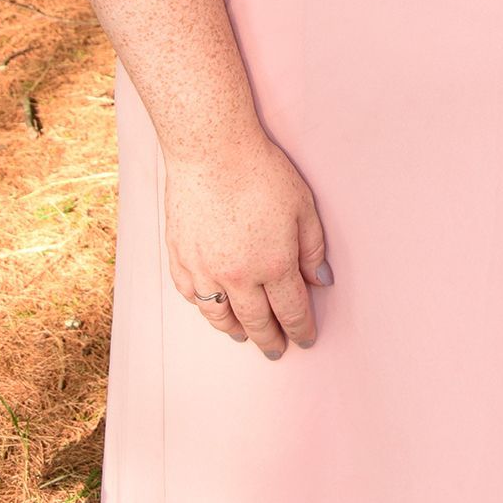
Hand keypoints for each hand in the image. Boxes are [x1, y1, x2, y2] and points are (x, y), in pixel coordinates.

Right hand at [164, 128, 330, 358]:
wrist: (212, 152)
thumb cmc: (261, 172)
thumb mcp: (303, 206)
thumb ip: (312, 248)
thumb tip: (321, 281)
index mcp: (274, 264)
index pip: (291, 310)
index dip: (301, 328)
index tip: (305, 339)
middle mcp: (239, 276)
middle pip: (257, 321)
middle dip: (270, 339)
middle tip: (277, 351)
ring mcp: (205, 271)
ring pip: (221, 316)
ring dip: (236, 330)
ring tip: (245, 337)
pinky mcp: (181, 259)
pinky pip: (193, 296)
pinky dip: (206, 307)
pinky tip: (213, 308)